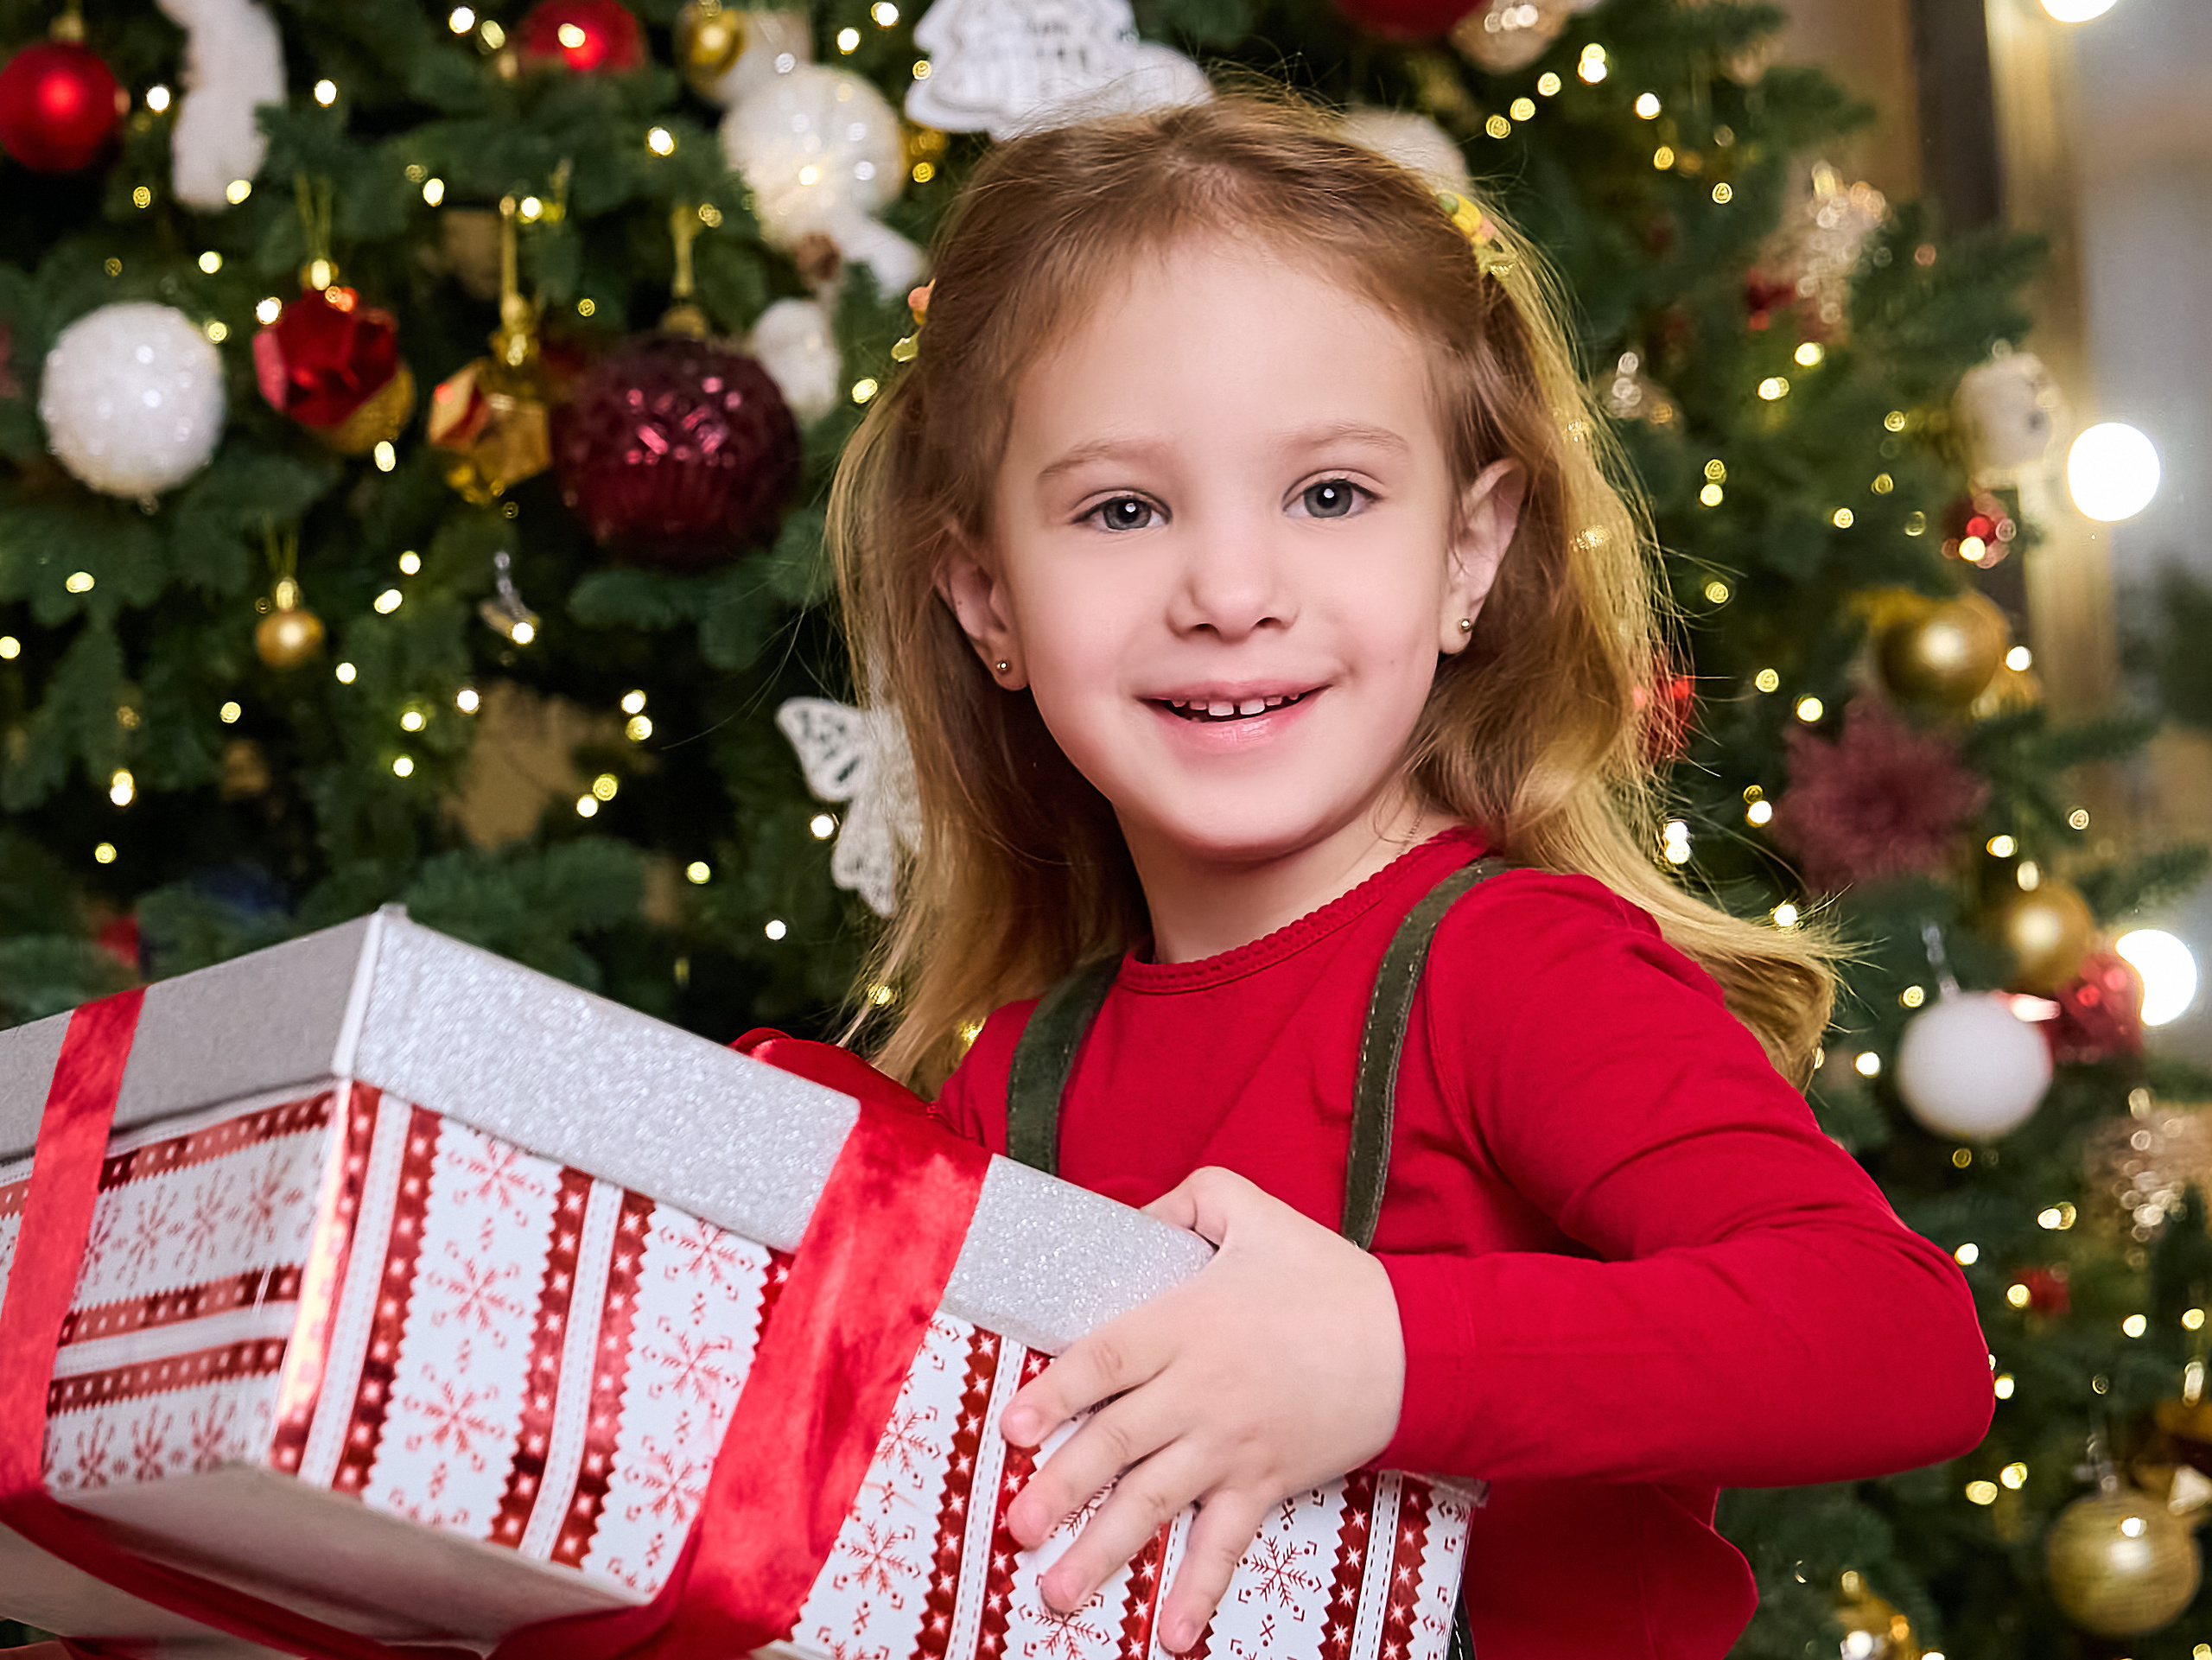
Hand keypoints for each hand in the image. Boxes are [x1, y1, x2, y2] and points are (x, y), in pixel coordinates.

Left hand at [998, 1166, 1404, 1652]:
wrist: (1416, 1346)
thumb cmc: (1330, 1278)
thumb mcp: (1253, 1211)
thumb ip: (1190, 1200)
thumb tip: (1135, 1219)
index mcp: (1187, 1323)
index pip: (1106, 1361)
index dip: (1057, 1394)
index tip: (1015, 1429)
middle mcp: (1200, 1392)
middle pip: (1117, 1443)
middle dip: (1061, 1488)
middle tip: (1015, 1525)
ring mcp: (1230, 1445)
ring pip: (1154, 1502)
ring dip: (1102, 1550)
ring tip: (1053, 1592)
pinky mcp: (1263, 1482)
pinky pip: (1225, 1542)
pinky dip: (1199, 1590)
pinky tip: (1170, 1634)